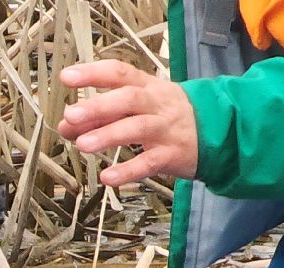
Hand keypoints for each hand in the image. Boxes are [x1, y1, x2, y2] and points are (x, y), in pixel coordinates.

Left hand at [58, 61, 199, 186]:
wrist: (218, 132)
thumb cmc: (167, 118)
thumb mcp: (137, 110)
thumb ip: (101, 116)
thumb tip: (65, 125)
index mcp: (147, 87)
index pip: (120, 73)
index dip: (93, 73)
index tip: (67, 77)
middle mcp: (157, 104)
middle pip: (129, 98)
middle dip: (98, 106)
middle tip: (70, 116)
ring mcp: (166, 129)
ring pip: (138, 128)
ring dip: (108, 135)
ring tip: (82, 145)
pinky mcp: (172, 155)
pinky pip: (149, 162)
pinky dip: (128, 171)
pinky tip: (108, 178)